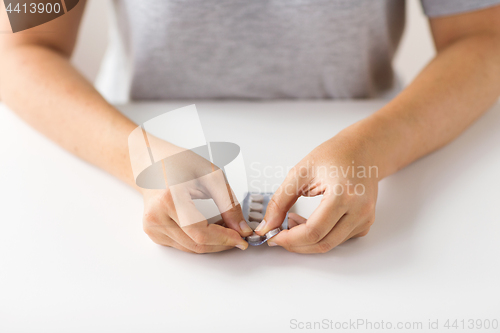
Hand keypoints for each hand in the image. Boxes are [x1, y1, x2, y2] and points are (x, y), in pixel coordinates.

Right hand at [141, 149, 252, 252]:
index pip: (200, 232)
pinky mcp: (153, 233)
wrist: (152, 163)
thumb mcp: (212, 177)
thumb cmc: (179, 163)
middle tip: (239, 235)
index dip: (224, 239)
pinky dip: (200, 241)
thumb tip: (241, 229)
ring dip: (212, 243)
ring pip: (190, 248)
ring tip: (225, 228)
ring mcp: (152, 227)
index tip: (242, 239)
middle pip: (196, 243)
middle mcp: (156, 216)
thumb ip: (229, 205)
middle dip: (222, 243)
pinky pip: (182, 245)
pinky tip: (210, 228)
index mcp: (169, 199)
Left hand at [255, 135, 378, 252]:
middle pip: (322, 243)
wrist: (362, 150)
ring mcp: (364, 218)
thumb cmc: (335, 154)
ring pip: (330, 244)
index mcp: (343, 195)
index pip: (313, 231)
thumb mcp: (300, 173)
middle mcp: (359, 210)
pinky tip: (309, 221)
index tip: (273, 236)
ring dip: (306, 240)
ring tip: (292, 220)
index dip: (289, 239)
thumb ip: (280, 201)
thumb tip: (267, 226)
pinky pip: (338, 239)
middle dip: (296, 244)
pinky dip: (320, 236)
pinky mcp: (364, 223)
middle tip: (278, 234)